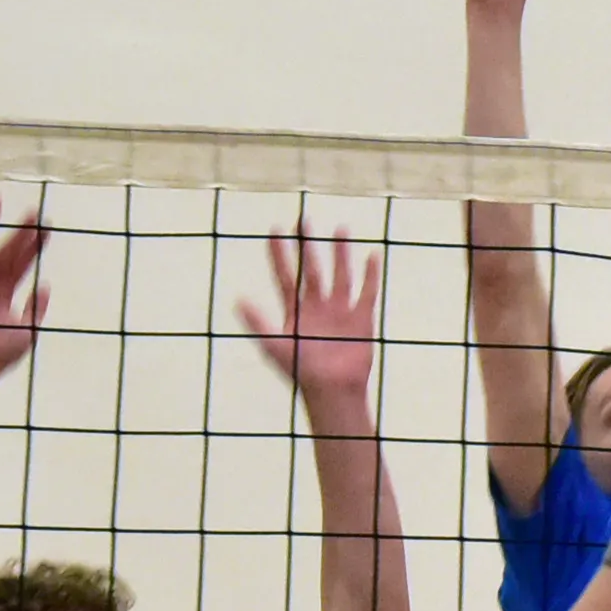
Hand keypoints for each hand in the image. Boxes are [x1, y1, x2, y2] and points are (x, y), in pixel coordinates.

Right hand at [0, 202, 52, 389]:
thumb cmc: (0, 356)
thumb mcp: (27, 331)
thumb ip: (36, 308)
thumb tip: (46, 284)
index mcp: (5, 295)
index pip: (22, 264)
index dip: (34, 246)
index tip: (48, 227)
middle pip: (5, 252)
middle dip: (18, 232)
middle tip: (33, 211)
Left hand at [242, 217, 381, 418]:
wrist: (332, 391)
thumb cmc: (302, 372)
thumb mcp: (275, 345)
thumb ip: (258, 322)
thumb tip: (238, 300)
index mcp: (296, 312)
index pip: (285, 276)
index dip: (280, 254)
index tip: (275, 230)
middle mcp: (317, 307)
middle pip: (312, 269)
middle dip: (308, 245)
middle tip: (304, 219)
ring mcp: (340, 311)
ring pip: (340, 275)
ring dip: (341, 253)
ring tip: (341, 228)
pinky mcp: (362, 319)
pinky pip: (367, 292)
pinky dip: (370, 275)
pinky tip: (372, 255)